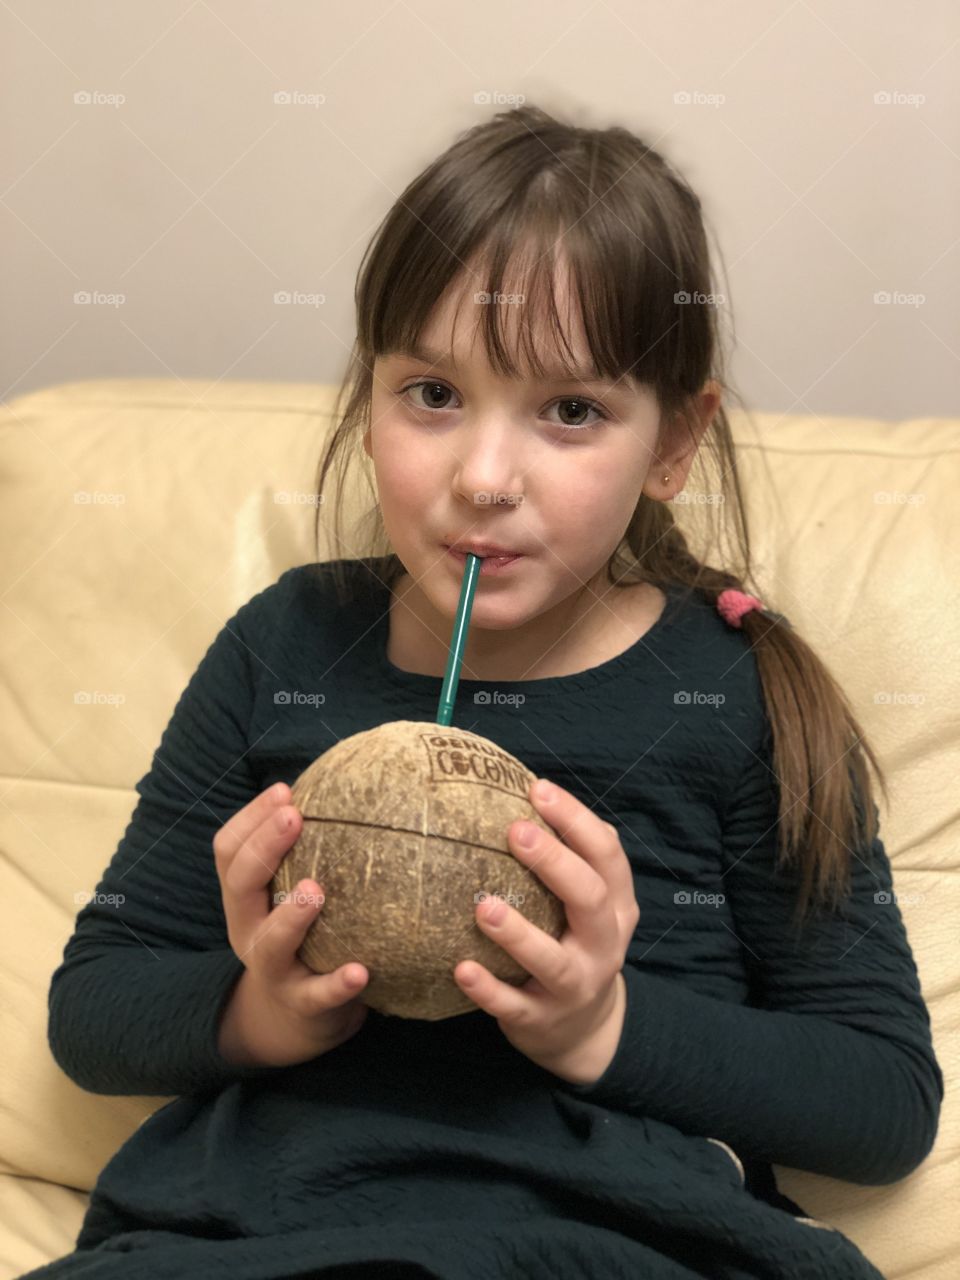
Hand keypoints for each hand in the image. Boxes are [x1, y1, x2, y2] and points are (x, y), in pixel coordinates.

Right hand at [213, 782, 369, 1068]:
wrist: (293, 1020)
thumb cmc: (304, 935)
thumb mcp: (290, 893)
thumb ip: (308, 850)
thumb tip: (349, 786)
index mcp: (244, 898)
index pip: (229, 850)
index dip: (251, 817)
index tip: (286, 790)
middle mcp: (248, 930)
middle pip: (240, 884)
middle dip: (264, 847)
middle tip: (295, 816)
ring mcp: (273, 970)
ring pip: (269, 943)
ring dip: (291, 915)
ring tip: (316, 889)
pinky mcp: (304, 1005)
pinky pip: (319, 995)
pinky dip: (338, 984)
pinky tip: (361, 972)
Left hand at [453, 779, 639, 1082]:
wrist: (585, 1031)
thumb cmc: (574, 942)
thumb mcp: (590, 904)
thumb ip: (571, 857)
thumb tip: (526, 790)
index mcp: (616, 906)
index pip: (607, 855)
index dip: (576, 820)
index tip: (538, 789)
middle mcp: (603, 944)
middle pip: (588, 899)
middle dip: (554, 863)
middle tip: (514, 832)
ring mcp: (576, 985)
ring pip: (553, 961)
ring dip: (519, 933)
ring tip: (483, 905)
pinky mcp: (542, 1020)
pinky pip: (514, 1005)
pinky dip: (488, 989)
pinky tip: (460, 968)